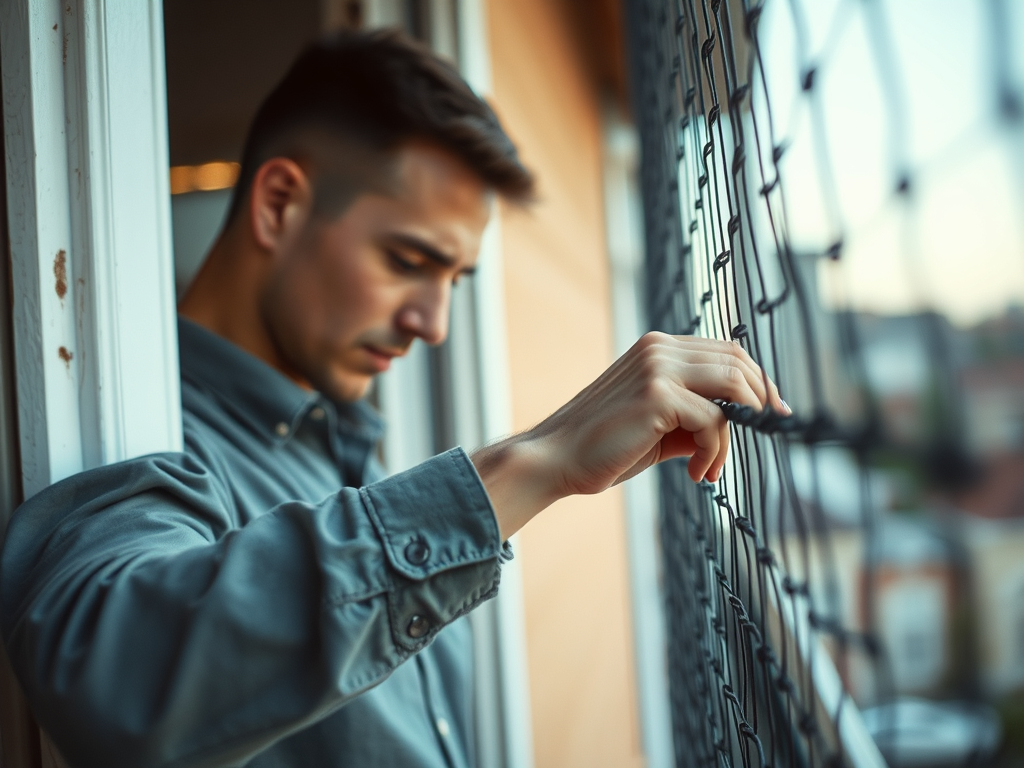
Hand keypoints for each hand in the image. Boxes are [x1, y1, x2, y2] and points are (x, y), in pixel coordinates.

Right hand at [472, 332, 784, 537]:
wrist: (557, 459)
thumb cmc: (605, 448)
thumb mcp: (660, 426)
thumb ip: (696, 415)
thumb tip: (740, 422)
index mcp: (657, 348)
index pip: (727, 351)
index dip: (757, 380)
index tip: (773, 411)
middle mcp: (659, 348)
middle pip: (739, 362)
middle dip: (762, 400)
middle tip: (769, 432)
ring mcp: (658, 367)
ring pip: (734, 388)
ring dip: (735, 435)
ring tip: (712, 467)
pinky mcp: (658, 394)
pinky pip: (714, 421)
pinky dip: (714, 453)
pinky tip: (696, 475)